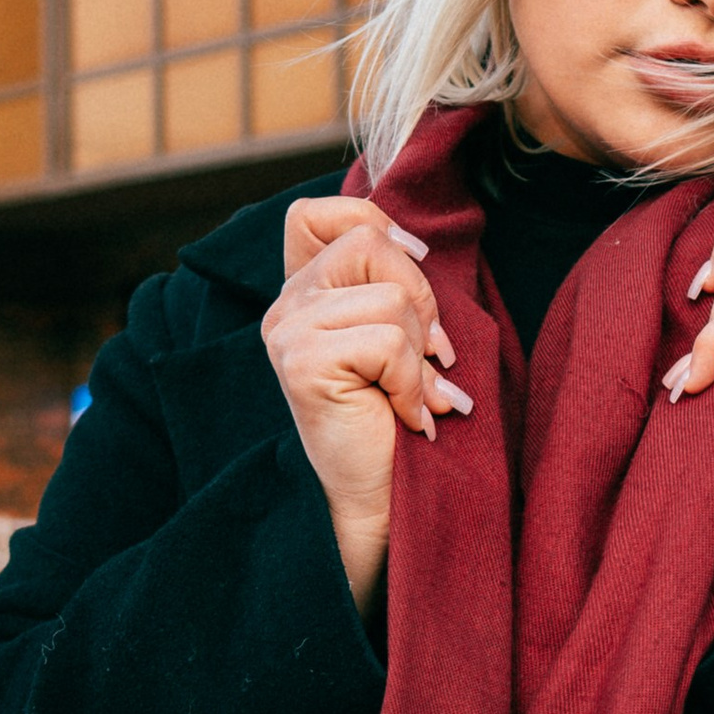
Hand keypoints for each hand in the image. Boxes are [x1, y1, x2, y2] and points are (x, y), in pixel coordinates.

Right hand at [263, 197, 471, 614]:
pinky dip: (413, 381)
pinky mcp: (302, 362)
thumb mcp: (398, 335)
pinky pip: (388, 341)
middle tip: (428, 355)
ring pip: (389, 297)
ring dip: (421, 354)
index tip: (415, 266)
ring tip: (415, 395)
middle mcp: (284, 307)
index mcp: (301, 293)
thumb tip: (419, 246)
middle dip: (420, 297)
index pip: (320, 214)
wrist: (380, 498)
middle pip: (369, 242)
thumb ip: (391, 285)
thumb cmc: (395, 418)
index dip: (377, 225)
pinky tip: (407, 414)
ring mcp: (287, 332)